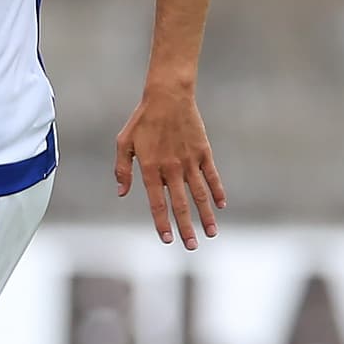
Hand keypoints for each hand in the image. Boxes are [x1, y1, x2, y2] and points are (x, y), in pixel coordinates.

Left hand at [114, 90, 225, 248]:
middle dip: (186, 228)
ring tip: (211, 234)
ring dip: (206, 216)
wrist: (168, 96)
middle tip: (191, 246)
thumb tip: (122, 193)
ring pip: (200, 194)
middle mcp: (171, 168)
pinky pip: (212, 176)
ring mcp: (190, 161)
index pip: (157, 202)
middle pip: (180, 204)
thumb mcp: (124, 142)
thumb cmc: (142, 120)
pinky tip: (221, 205)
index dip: (162, 222)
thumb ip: (122, 169)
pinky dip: (217, 191)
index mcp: (151, 168)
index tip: (167, 239)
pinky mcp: (203, 152)